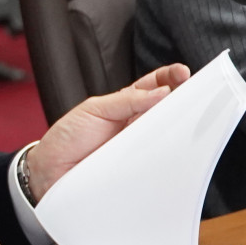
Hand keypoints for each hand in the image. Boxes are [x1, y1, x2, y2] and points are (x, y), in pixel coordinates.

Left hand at [24, 63, 190, 200]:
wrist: (50, 171)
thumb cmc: (67, 137)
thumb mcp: (93, 110)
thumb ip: (125, 101)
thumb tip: (161, 92)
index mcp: (126, 105)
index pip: (154, 86)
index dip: (169, 78)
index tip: (182, 73)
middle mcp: (137, 124)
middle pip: (168, 109)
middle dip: (184, 99)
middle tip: (195, 92)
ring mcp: (140, 146)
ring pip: (169, 134)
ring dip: (180, 126)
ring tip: (189, 116)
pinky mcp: (140, 168)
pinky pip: (160, 159)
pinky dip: (170, 154)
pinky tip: (176, 147)